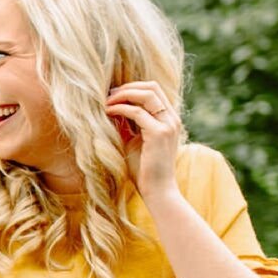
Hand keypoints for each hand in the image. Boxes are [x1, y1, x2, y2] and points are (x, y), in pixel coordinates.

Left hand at [106, 80, 183, 197]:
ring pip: (146, 94)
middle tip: (107, 95)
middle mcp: (172, 119)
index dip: (132, 88)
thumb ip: (126, 124)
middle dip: (127, 87)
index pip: (154, 90)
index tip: (112, 95)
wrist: (157, 191)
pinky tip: (106, 113)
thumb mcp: (133, 141)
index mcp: (169, 119)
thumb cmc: (144, 170)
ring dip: (123, 95)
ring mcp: (168, 125)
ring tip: (105, 102)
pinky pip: (137, 112)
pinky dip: (120, 109)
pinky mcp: (159, 133)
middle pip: (152, 86)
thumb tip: (110, 109)